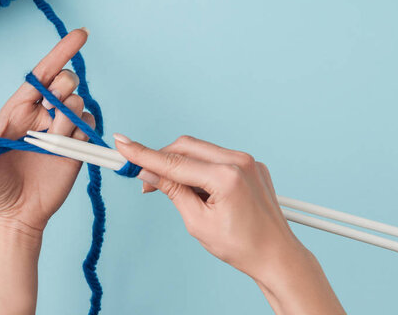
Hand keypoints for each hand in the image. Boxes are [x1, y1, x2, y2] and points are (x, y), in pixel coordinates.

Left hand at [0, 29, 93, 234]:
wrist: (15, 215)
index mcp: (20, 108)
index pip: (44, 73)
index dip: (63, 51)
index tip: (82, 34)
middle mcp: (43, 114)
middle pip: (67, 82)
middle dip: (63, 90)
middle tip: (51, 112)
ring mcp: (62, 130)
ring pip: (79, 103)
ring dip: (68, 119)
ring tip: (51, 143)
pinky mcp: (77, 146)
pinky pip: (90, 125)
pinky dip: (82, 131)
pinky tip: (66, 146)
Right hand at [115, 134, 344, 314]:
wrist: (276, 255)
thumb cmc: (241, 246)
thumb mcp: (198, 222)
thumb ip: (172, 191)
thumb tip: (149, 172)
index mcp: (226, 176)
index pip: (174, 162)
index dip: (143, 154)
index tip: (122, 143)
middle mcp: (239, 161)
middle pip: (186, 147)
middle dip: (162, 159)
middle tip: (144, 180)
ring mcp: (248, 160)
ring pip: (201, 150)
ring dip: (181, 165)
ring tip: (175, 192)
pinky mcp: (252, 164)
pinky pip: (217, 157)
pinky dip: (201, 168)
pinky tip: (199, 190)